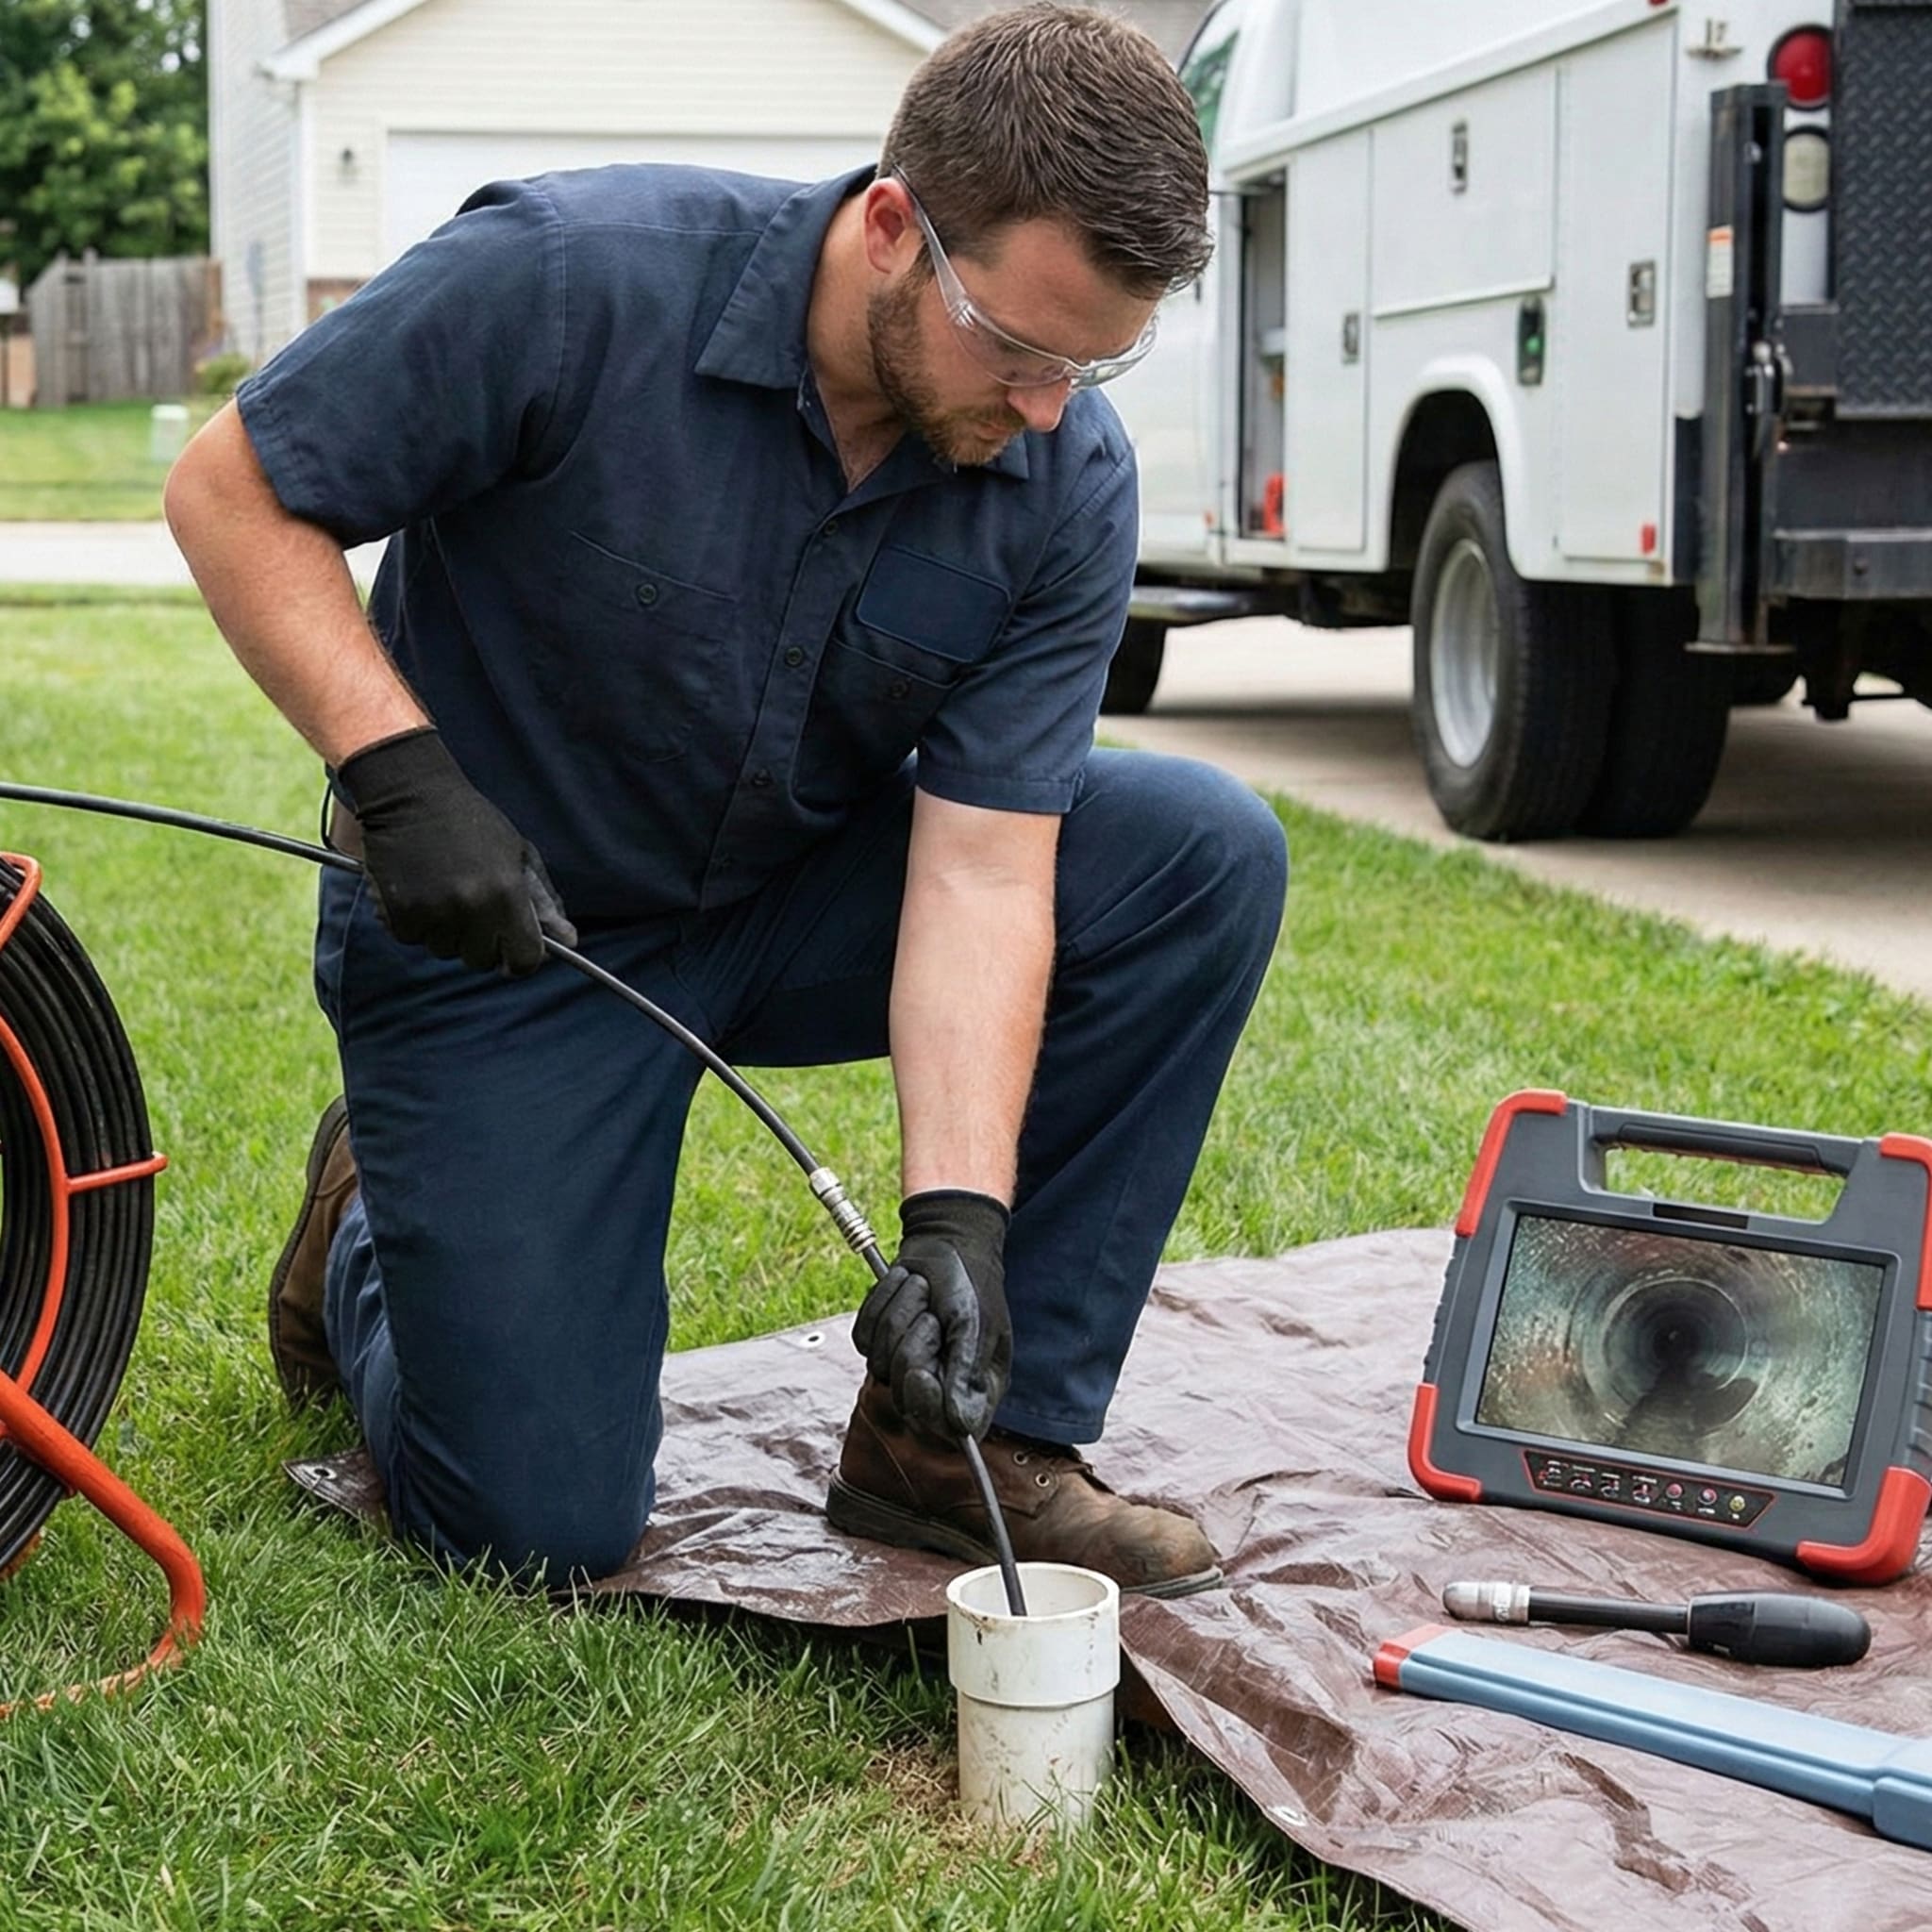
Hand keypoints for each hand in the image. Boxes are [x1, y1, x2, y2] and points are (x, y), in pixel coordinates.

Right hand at [335, 727, 575, 975]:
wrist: (411, 794)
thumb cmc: (472, 822)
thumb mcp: (519, 855)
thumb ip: (544, 902)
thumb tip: (569, 941)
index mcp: (507, 893)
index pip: (525, 960)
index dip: (522, 959)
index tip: (514, 949)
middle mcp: (471, 908)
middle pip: (483, 961)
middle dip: (483, 943)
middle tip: (474, 907)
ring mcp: (433, 913)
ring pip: (447, 951)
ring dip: (448, 932)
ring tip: (444, 891)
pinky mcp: (398, 913)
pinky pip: (414, 940)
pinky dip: (417, 924)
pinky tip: (420, 890)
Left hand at [854, 1190, 1011, 1438]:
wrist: (946, 1239)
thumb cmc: (971, 1281)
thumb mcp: (975, 1324)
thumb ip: (966, 1373)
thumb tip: (959, 1426)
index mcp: (973, 1386)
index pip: (947, 1427)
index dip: (927, 1405)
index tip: (921, 1372)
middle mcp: (939, 1381)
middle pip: (904, 1395)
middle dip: (913, 1346)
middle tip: (933, 1316)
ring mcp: (904, 1361)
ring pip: (879, 1363)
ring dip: (900, 1316)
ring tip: (923, 1293)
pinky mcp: (878, 1340)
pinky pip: (863, 1336)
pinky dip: (881, 1304)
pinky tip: (904, 1287)